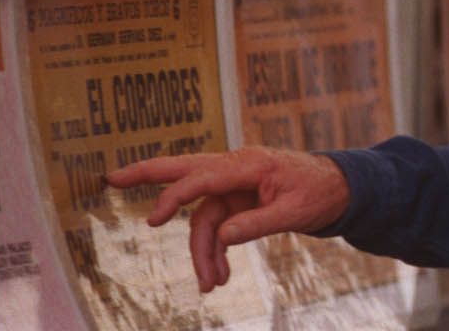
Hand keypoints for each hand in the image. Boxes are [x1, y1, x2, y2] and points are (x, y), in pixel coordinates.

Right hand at [106, 147, 349, 292]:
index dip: (176, 196)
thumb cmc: (319, 192)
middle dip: (147, 175)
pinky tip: (218, 276)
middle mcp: (235, 169)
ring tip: (211, 285)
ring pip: (202, 217)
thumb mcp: (295, 211)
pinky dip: (214, 251)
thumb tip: (223, 237)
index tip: (154, 219)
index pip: (203, 176)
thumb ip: (258, 223)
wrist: (339, 188)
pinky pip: (215, 226)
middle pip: (184, 170)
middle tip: (110, 179)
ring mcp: (234, 184)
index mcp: (249, 163)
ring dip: (202, 252)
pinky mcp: (237, 199)